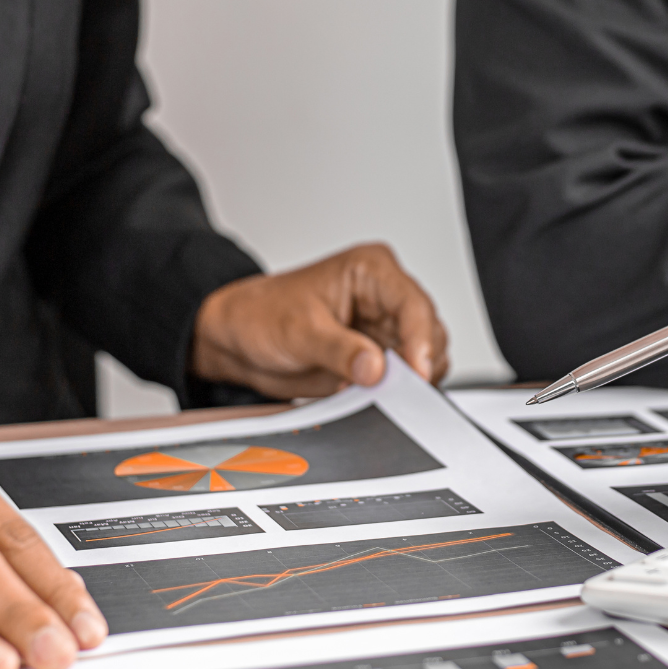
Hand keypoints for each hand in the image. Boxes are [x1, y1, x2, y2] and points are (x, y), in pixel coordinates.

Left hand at [191, 242, 449, 397]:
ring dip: (406, 383)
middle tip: (392, 390)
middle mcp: (384, 298)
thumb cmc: (262, 315)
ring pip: (423, 358)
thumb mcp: (298, 332)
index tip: (416, 373)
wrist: (239, 339)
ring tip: (371, 392)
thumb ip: (340, 351)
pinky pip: (404, 379)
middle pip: (428, 333)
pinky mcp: (378, 357)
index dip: (420, 340)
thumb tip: (376, 369)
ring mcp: (383, 330)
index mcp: (370, 272)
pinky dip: (394, 393)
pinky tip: (369, 396)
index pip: (413, 304)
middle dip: (415, 365)